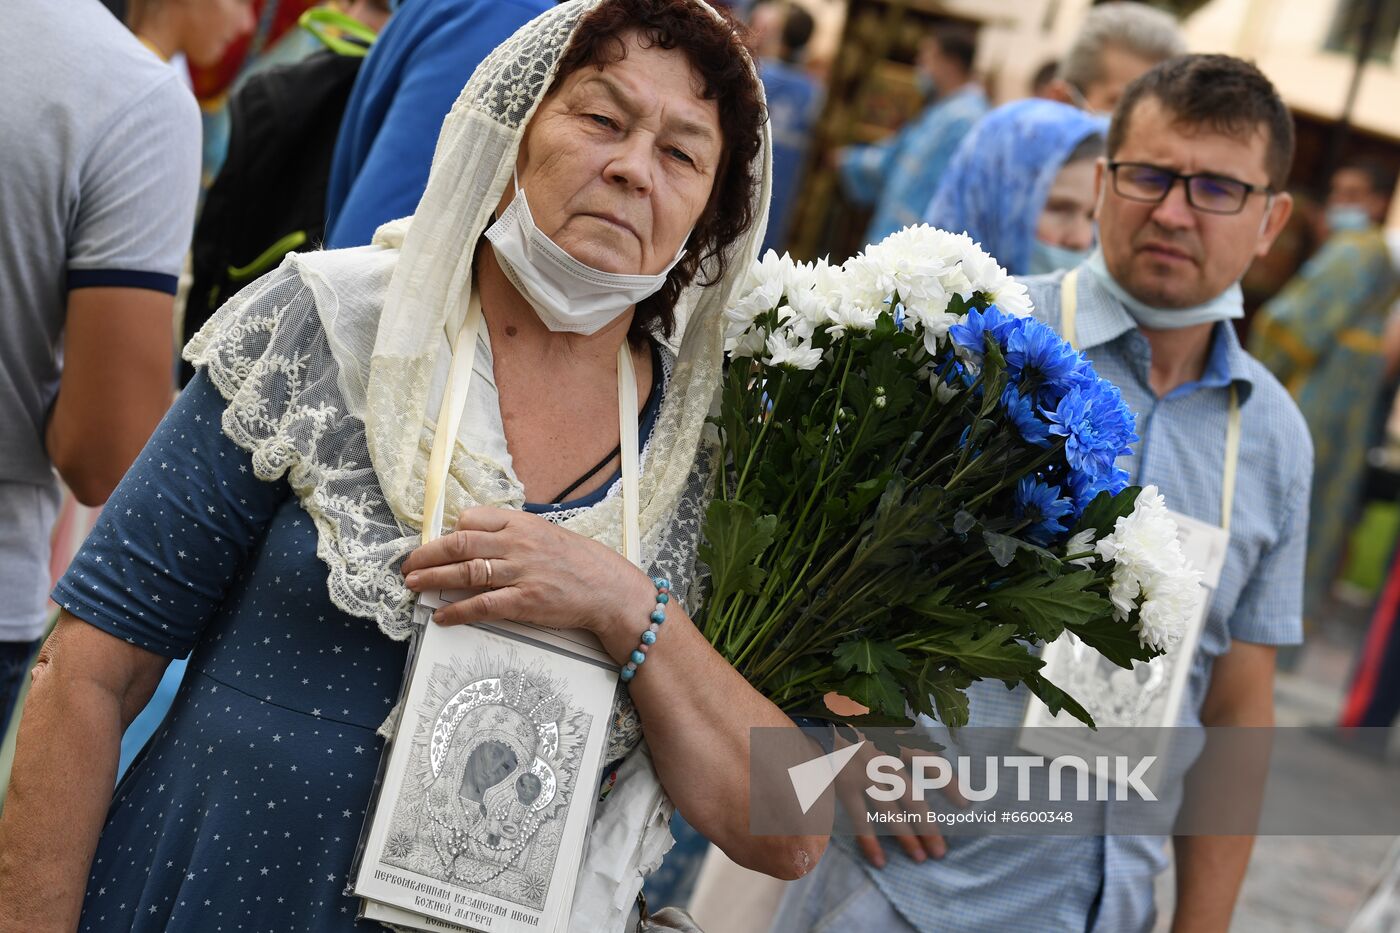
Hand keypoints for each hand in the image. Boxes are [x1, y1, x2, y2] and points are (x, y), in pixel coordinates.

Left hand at [401, 506, 651, 638]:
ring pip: (464, 573)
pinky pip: (481, 606)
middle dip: (427, 554)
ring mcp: (520, 573)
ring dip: (432, 579)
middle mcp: (517, 544)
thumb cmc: (579, 562)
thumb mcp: (545, 534)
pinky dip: (457, 612)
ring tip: (413, 584)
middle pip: (459, 544)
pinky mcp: (524, 602)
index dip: (448, 532)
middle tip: (407, 565)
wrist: (608, 588)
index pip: (472, 519)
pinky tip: (442, 616)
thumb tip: (479, 539)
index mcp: (521, 523)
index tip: (435, 544)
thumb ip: (514, 535)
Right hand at [824, 694, 965, 867]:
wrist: (814, 715)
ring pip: (890, 813)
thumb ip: (903, 736)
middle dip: (929, 827)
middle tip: (941, 851)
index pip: (930, 764)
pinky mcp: (844, 785)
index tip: (966, 804)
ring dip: (906, 837)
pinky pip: (859, 818)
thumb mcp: (882, 718)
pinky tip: (880, 860)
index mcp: (896, 739)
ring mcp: (863, 774)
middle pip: (913, 798)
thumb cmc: (851, 716)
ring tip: (920, 858)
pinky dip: (869, 841)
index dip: (950, 784)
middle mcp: (884, 758)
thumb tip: (927, 752)